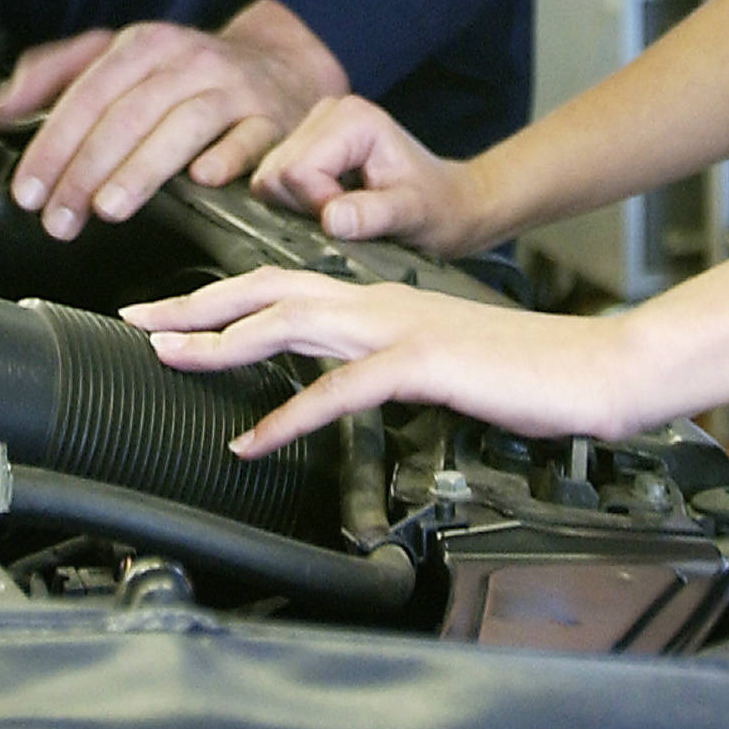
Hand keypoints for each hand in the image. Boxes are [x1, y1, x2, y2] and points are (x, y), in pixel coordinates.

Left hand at [0, 1, 345, 238]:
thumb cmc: (186, 72)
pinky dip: (227, 158)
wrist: (280, 64)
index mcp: (144, 45)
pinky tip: (202, 182)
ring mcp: (232, 89)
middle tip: (59, 220)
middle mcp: (188, 61)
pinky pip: (250, 139)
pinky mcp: (271, 120)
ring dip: (143, 169)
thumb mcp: (121, 57)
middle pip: (129, 115)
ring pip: (184, 126)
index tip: (28, 192)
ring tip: (109, 209)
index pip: (88, 95)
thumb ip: (56, 75)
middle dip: (86, 170)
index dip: (54, 145)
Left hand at [123, 270, 651, 457]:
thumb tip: (335, 384)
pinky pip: (341, 387)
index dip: (217, 298)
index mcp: (380, 300)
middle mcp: (380, 301)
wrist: (596, 368)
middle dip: (193, 305)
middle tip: (133, 320)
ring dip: (222, 341)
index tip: (164, 316)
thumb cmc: (523, 373)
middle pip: (266, 290)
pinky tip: (251, 441)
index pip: (281, 287)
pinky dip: (289, 414)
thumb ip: (381, 364)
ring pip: (290, 321)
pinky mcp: (424, 362)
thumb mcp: (435, 364)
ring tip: (168, 360)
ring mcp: (399, 327)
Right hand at [249, 95, 493, 260]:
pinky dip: (298, 204)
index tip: (356, 219)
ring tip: (345, 210)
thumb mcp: (413, 216)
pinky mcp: (305, 145)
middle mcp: (327, 112)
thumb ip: (373, 215)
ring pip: (270, 179)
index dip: (318, 206)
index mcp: (352, 119)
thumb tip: (331, 219)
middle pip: (276, 173)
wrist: (450, 203)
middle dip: (305, 207)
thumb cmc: (438, 209)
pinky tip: (333, 205)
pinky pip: (276, 183)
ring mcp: (313, 127)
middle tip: (350, 217)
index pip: (296, 172)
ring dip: (301, 207)